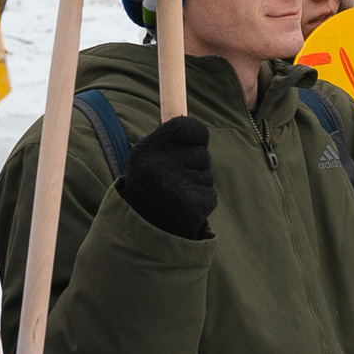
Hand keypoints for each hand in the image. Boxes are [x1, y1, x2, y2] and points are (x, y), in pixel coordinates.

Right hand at [114, 115, 215, 240]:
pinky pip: (211, 195)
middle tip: (175, 180)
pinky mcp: (191, 207)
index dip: (198, 134)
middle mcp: (159, 166)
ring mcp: (176, 188)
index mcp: (148, 149)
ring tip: (176, 195)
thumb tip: (197, 126)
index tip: (195, 142)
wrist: (142, 227)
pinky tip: (184, 208)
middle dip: (196, 166)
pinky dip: (202, 202)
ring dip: (198, 185)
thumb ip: (172, 140)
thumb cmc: (150, 185)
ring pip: (207, 176)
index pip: (187, 126)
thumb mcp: (150, 157)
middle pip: (202, 154)